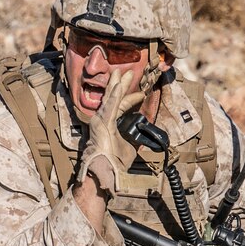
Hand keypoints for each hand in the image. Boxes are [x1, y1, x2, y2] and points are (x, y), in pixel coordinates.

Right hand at [76, 69, 144, 194]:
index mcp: (108, 125)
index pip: (120, 107)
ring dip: (117, 85)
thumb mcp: (129, 147)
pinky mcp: (103, 124)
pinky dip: (115, 95)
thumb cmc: (113, 163)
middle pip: (113, 98)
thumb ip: (134, 138)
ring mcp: (101, 121)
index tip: (141, 92)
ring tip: (122, 73)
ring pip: (111, 99)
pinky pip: (111, 107)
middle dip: (120, 84)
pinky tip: (118, 85)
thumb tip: (144, 135)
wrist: (105, 173)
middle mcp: (102, 120)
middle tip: (126, 72)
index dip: (130, 99)